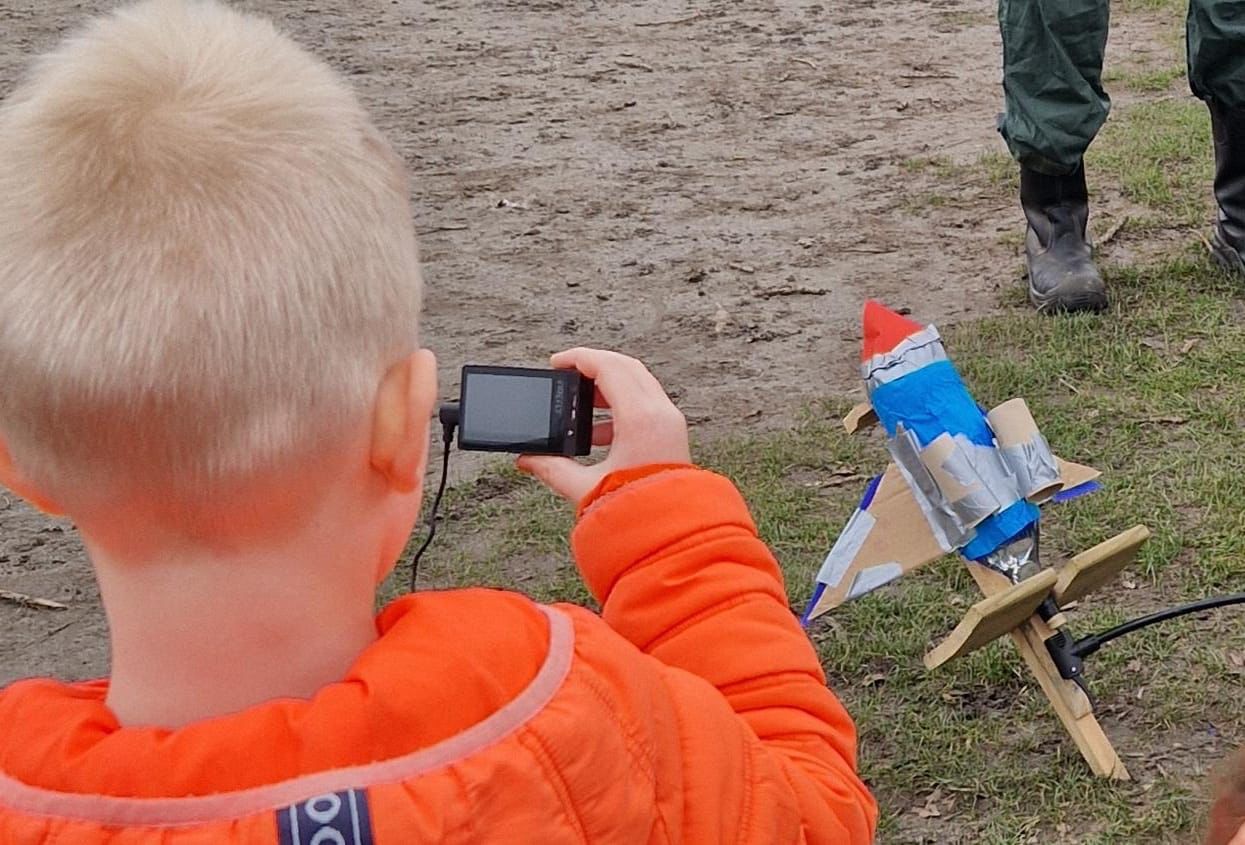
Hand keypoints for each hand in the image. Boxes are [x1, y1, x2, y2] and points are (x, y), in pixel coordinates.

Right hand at [517, 348, 690, 503]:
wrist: (672, 537)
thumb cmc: (637, 513)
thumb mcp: (586, 488)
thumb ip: (552, 469)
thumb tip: (527, 459)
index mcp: (640, 418)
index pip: (609, 367)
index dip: (579, 359)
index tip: (557, 363)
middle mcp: (660, 413)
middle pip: (626, 368)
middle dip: (594, 366)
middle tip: (567, 375)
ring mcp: (670, 423)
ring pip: (638, 383)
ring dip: (608, 386)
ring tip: (579, 407)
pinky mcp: (672, 435)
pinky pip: (646, 403)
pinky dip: (622, 405)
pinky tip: (598, 432)